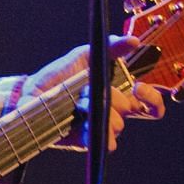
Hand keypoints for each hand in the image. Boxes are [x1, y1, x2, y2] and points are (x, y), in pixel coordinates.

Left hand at [31, 36, 167, 152]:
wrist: (31, 93)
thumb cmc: (59, 75)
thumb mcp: (84, 55)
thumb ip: (110, 47)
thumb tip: (134, 40)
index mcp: (118, 91)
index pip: (149, 101)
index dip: (152, 96)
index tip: (137, 86)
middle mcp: (113, 111)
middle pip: (133, 110)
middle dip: (116, 99)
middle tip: (95, 92)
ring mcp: (101, 126)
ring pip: (119, 125)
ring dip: (102, 112)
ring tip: (82, 105)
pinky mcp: (87, 140)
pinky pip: (105, 143)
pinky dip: (98, 133)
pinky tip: (85, 123)